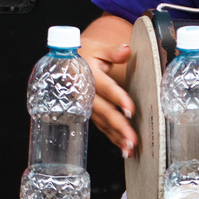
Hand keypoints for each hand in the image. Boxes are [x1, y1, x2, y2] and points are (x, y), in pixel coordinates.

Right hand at [80, 38, 136, 156]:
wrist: (66, 62)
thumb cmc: (85, 54)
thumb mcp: (97, 48)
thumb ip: (112, 52)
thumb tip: (126, 50)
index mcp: (88, 76)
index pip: (105, 88)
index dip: (118, 98)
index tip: (130, 109)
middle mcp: (85, 94)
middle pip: (104, 111)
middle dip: (119, 127)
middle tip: (132, 140)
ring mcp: (86, 106)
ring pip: (102, 123)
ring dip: (116, 137)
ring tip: (129, 149)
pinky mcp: (88, 113)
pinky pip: (101, 126)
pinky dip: (112, 138)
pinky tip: (123, 147)